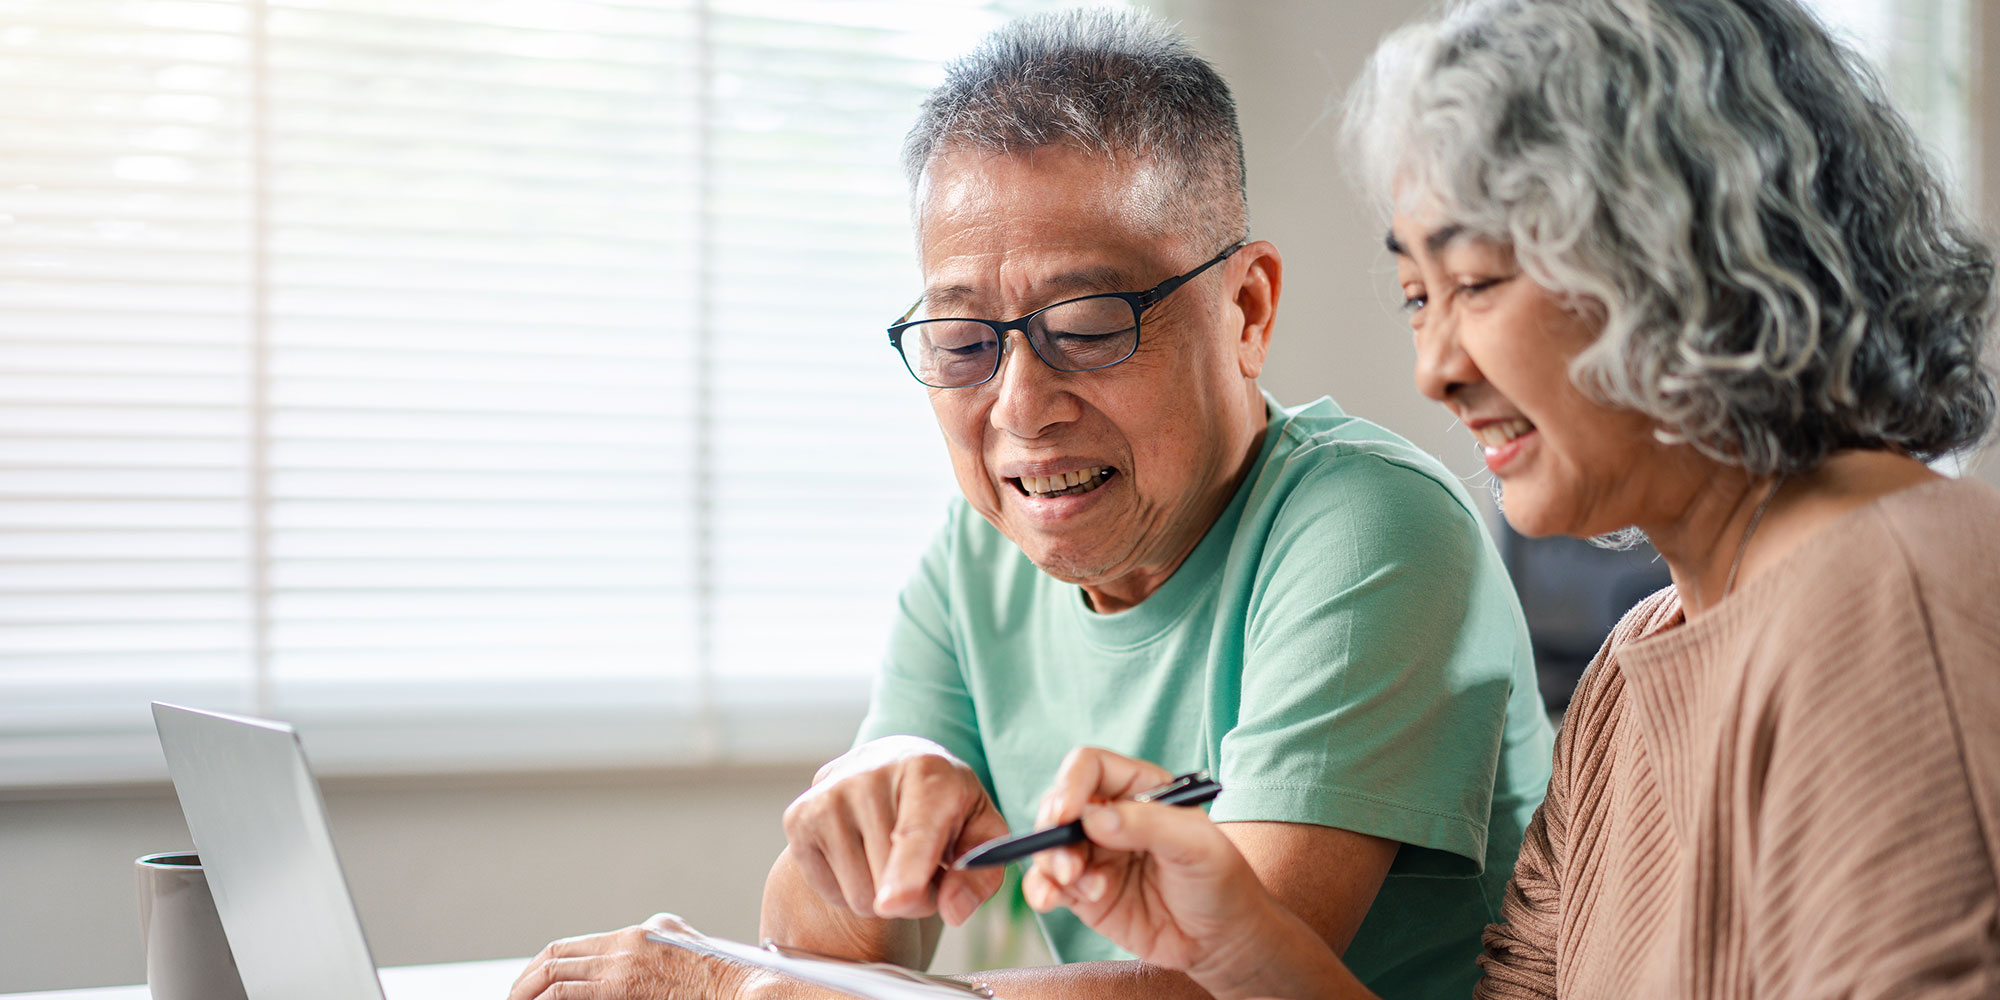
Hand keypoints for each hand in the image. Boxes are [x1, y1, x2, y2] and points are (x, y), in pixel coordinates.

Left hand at [508, 913, 755, 999]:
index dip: (541, 966)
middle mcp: (624, 942)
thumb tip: (648, 934)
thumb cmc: (720, 972)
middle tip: (513, 998)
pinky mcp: (621, 986)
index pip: (571, 946)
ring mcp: (621, 964)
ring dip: (528, 991)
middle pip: (555, 956)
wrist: (738, 984)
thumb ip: (660, 939)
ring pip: (553, 973)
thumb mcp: (685, 943)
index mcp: (636, 934)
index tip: (529, 985)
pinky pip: (565, 992)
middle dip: (526, 980)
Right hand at [782, 735, 1010, 925]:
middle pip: (887, 882)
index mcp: (927, 772)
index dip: (907, 873)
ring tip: (892, 858)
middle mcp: (869, 774)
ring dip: (882, 896)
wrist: (892, 763)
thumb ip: (980, 872)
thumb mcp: (981, 829)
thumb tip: (953, 909)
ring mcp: (827, 795)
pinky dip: (848, 888)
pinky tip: (860, 854)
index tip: (895, 903)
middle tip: (922, 868)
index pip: (913, 833)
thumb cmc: (943, 804)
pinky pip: (828, 891)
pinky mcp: (798, 817)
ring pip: (857, 894)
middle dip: (915, 896)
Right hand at [1019, 748, 1283, 981]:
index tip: (1064, 815)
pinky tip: (1051, 901)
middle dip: (1054, 831)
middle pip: (1059, 805)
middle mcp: (1112, 817)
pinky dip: (1041, 889)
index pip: (1091, 767)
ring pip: (1050, 845)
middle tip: (1068, 864)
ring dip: (1051, 864)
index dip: (1070, 784)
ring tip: (1080, 887)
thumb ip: (1148, 825)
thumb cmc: (1222, 883)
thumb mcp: (1198, 847)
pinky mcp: (1085, 893)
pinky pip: (1049, 884)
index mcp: (1141, 789)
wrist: (1223, 942)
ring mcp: (1096, 855)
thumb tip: (1093, 818)